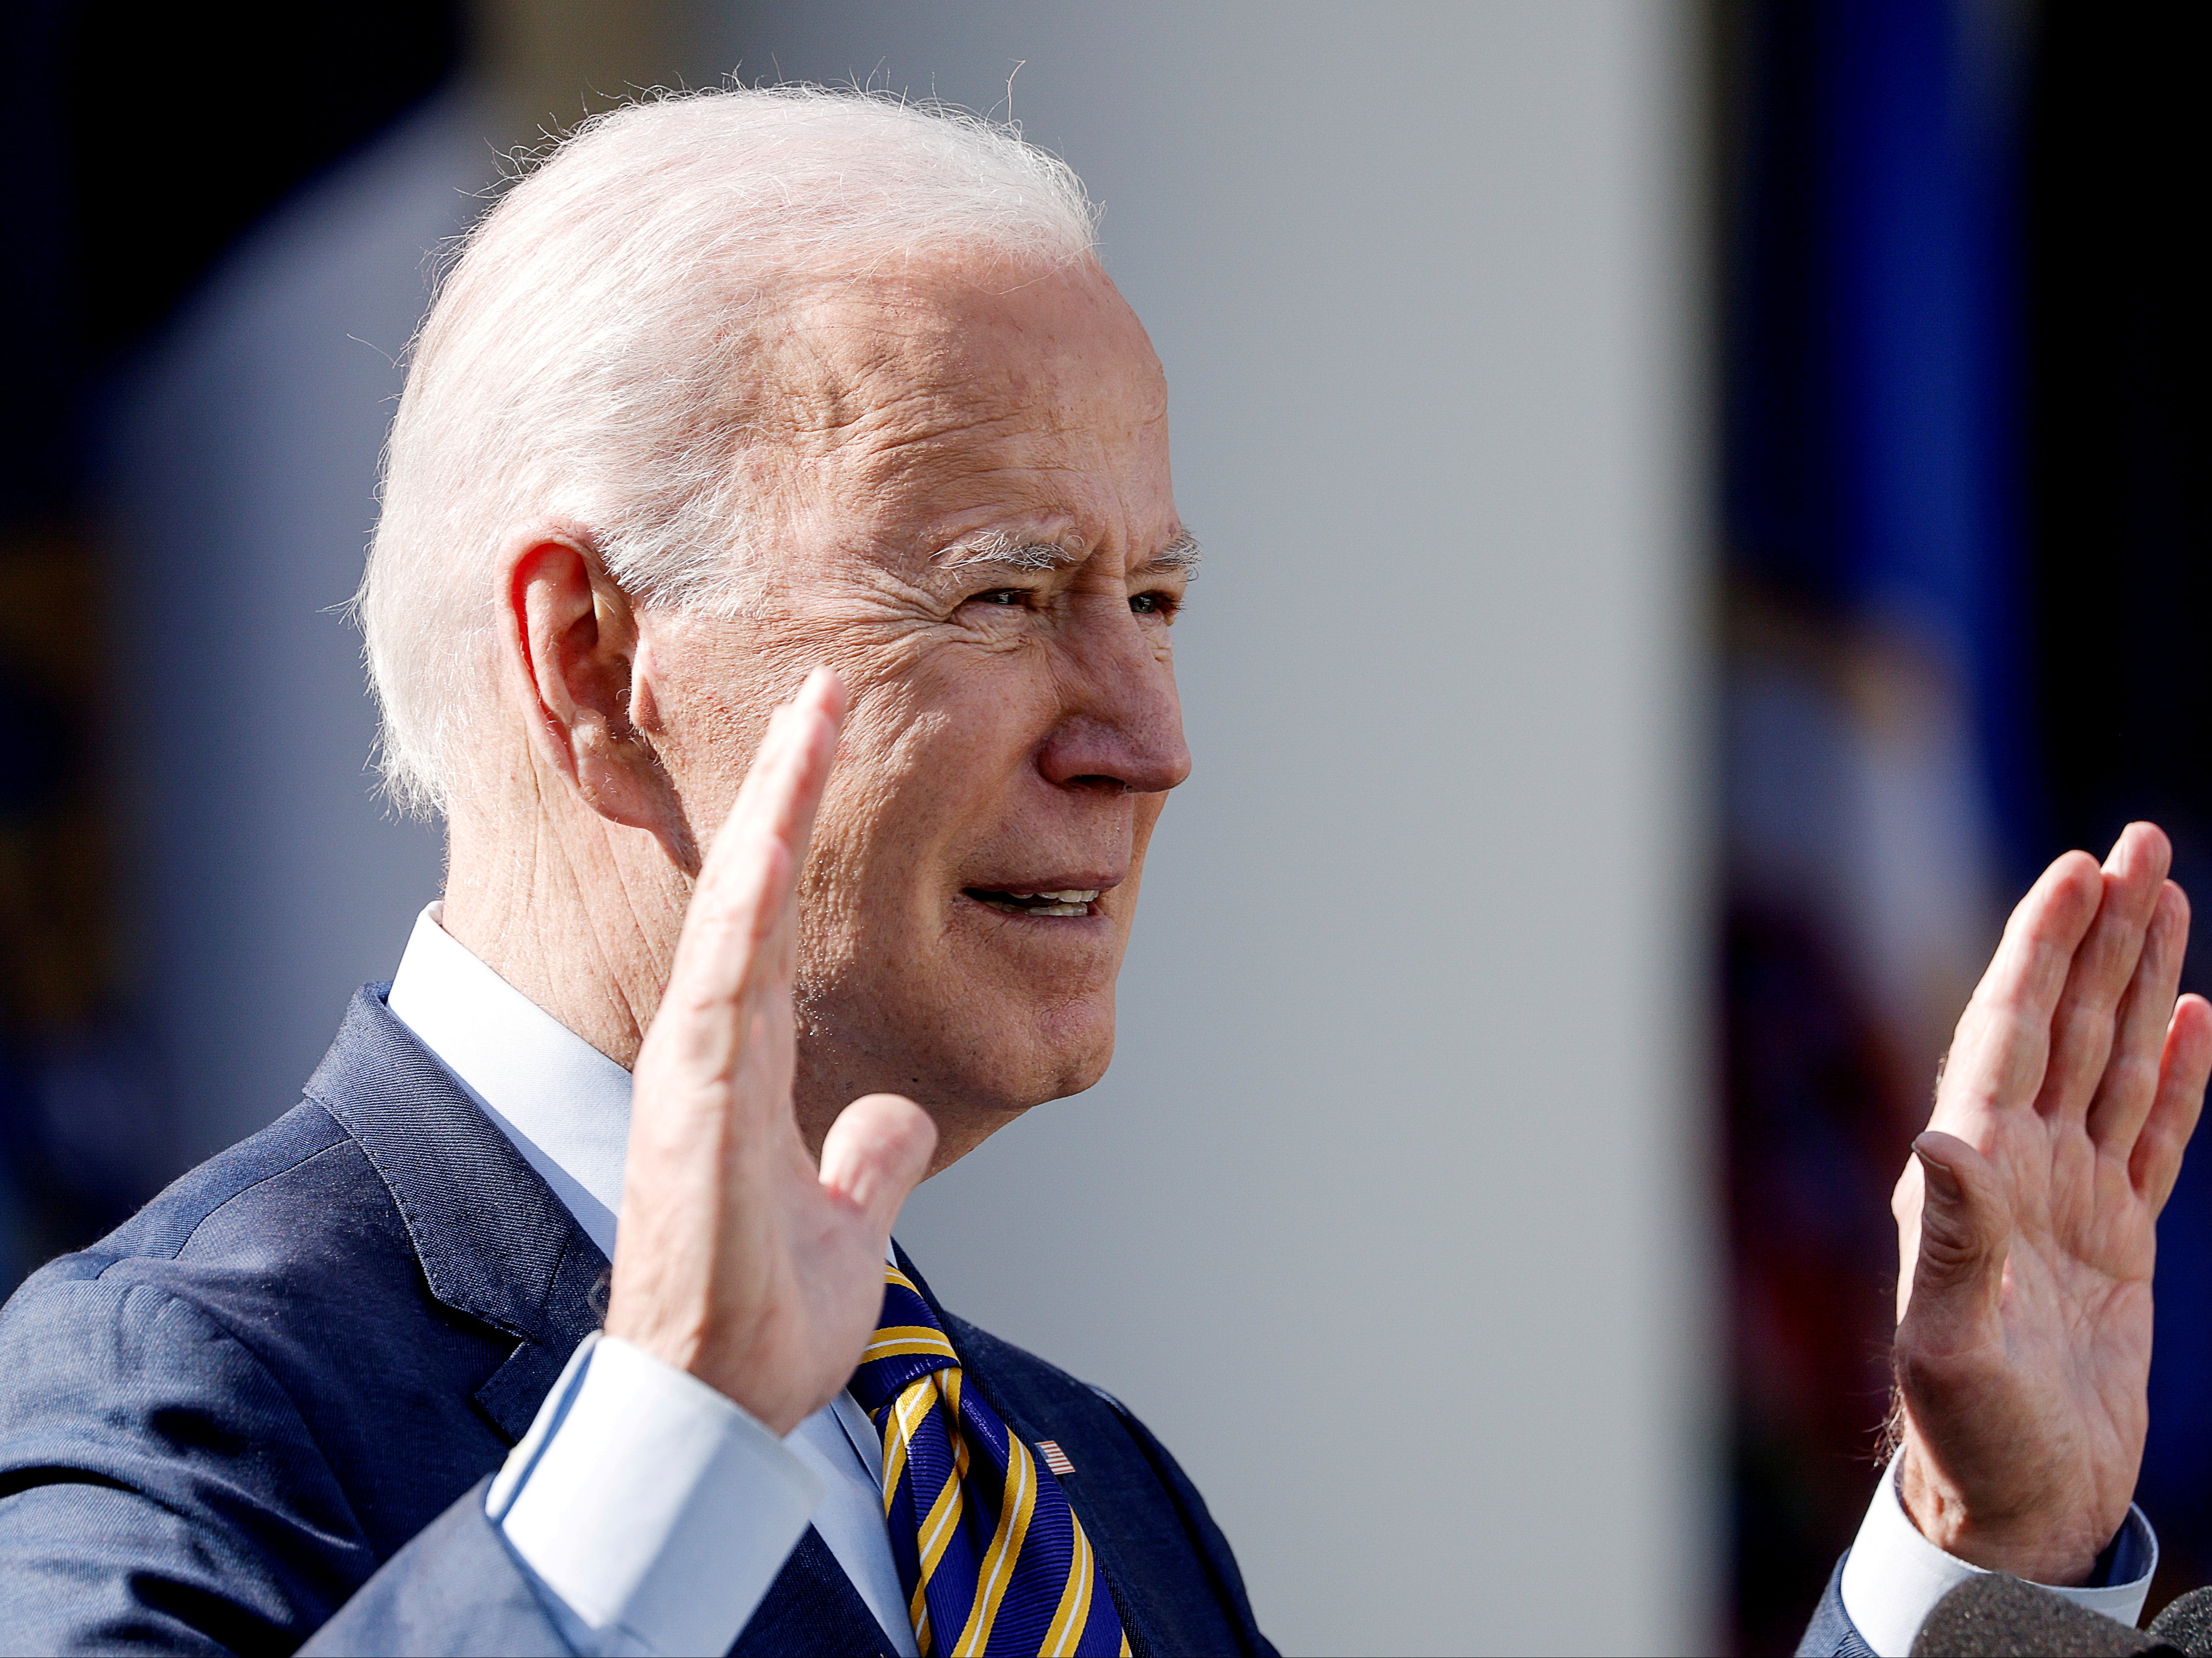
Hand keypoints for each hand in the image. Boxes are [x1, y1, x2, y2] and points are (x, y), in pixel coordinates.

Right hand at [604, 668, 936, 1433]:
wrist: (719, 1404)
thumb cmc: (765, 1321)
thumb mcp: (846, 1222)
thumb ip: (868, 1161)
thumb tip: (897, 1120)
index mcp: (750, 1064)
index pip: (777, 919)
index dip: (798, 832)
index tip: (829, 744)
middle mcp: (716, 1051)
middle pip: (749, 890)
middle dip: (784, 786)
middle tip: (823, 685)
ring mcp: (697, 1075)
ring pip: (732, 917)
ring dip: (768, 819)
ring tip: (809, 721)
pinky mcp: (690, 1113)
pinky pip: (721, 994)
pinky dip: (740, 915)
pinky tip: (766, 847)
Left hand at [1893, 822, 2211, 1582]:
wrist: (2015, 1504)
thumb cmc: (1971, 1436)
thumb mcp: (1953, 1341)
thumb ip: (1955, 1240)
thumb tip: (1941, 1137)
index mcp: (1970, 1171)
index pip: (2010, 1028)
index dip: (2043, 946)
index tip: (2079, 868)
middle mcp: (2014, 1164)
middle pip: (2067, 1019)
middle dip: (2100, 930)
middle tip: (2140, 841)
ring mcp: (2068, 1196)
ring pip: (2111, 1057)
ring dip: (2138, 977)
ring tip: (2167, 898)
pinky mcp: (2115, 1237)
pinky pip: (2150, 1131)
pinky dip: (2173, 1073)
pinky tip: (2190, 1015)